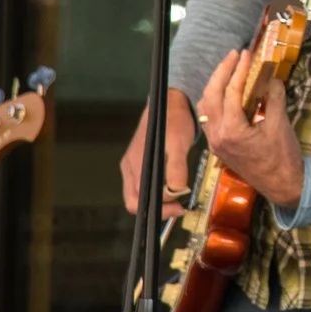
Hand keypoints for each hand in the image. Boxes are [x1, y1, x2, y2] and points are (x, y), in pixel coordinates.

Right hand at [121, 91, 197, 217]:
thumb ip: (176, 168)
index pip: (139, 200)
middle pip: (134, 201)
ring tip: (178, 200)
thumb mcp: (179, 145)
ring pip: (137, 195)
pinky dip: (155, 192)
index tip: (181, 207)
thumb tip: (176, 192)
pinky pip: (142, 185)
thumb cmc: (174, 122)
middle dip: (157, 209)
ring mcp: (131, 165)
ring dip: (156, 202)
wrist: (171, 102)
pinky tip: (171, 188)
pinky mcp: (137, 162)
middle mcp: (130, 168)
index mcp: (136, 165)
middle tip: (179, 208)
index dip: (160, 208)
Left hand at [198, 48, 303, 209]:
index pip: (230, 92)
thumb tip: (270, 77)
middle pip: (211, 95)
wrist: (282, 185)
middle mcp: (217, 136)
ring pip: (206, 106)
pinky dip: (215, 100)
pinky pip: (209, 117)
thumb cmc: (283, 157)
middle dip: (221, 72)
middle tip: (235, 55)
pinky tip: (226, 92)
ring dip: (215, 85)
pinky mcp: (218, 145)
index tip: (246, 54)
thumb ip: (273, 97)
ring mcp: (215, 142)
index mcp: (231, 131)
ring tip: (229, 69)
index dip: (239, 70)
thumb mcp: (280, 124)